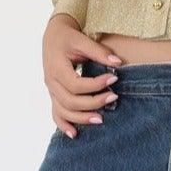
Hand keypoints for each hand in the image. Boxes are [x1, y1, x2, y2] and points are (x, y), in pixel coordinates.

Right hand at [42, 13, 124, 138]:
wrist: (53, 37)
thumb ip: (99, 52)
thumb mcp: (82, 40)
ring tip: (101, 119)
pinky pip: (56, 114)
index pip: (76, 84)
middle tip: (113, 98)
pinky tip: (74, 134)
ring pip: (64, 111)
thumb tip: (118, 63)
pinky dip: (64, 125)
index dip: (96, 85)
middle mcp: (51, 82)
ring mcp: (51, 91)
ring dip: (82, 118)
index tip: (113, 79)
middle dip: (93, 103)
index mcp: (56, 68)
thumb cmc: (67, 37)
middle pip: (70, 101)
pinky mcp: (54, 95)